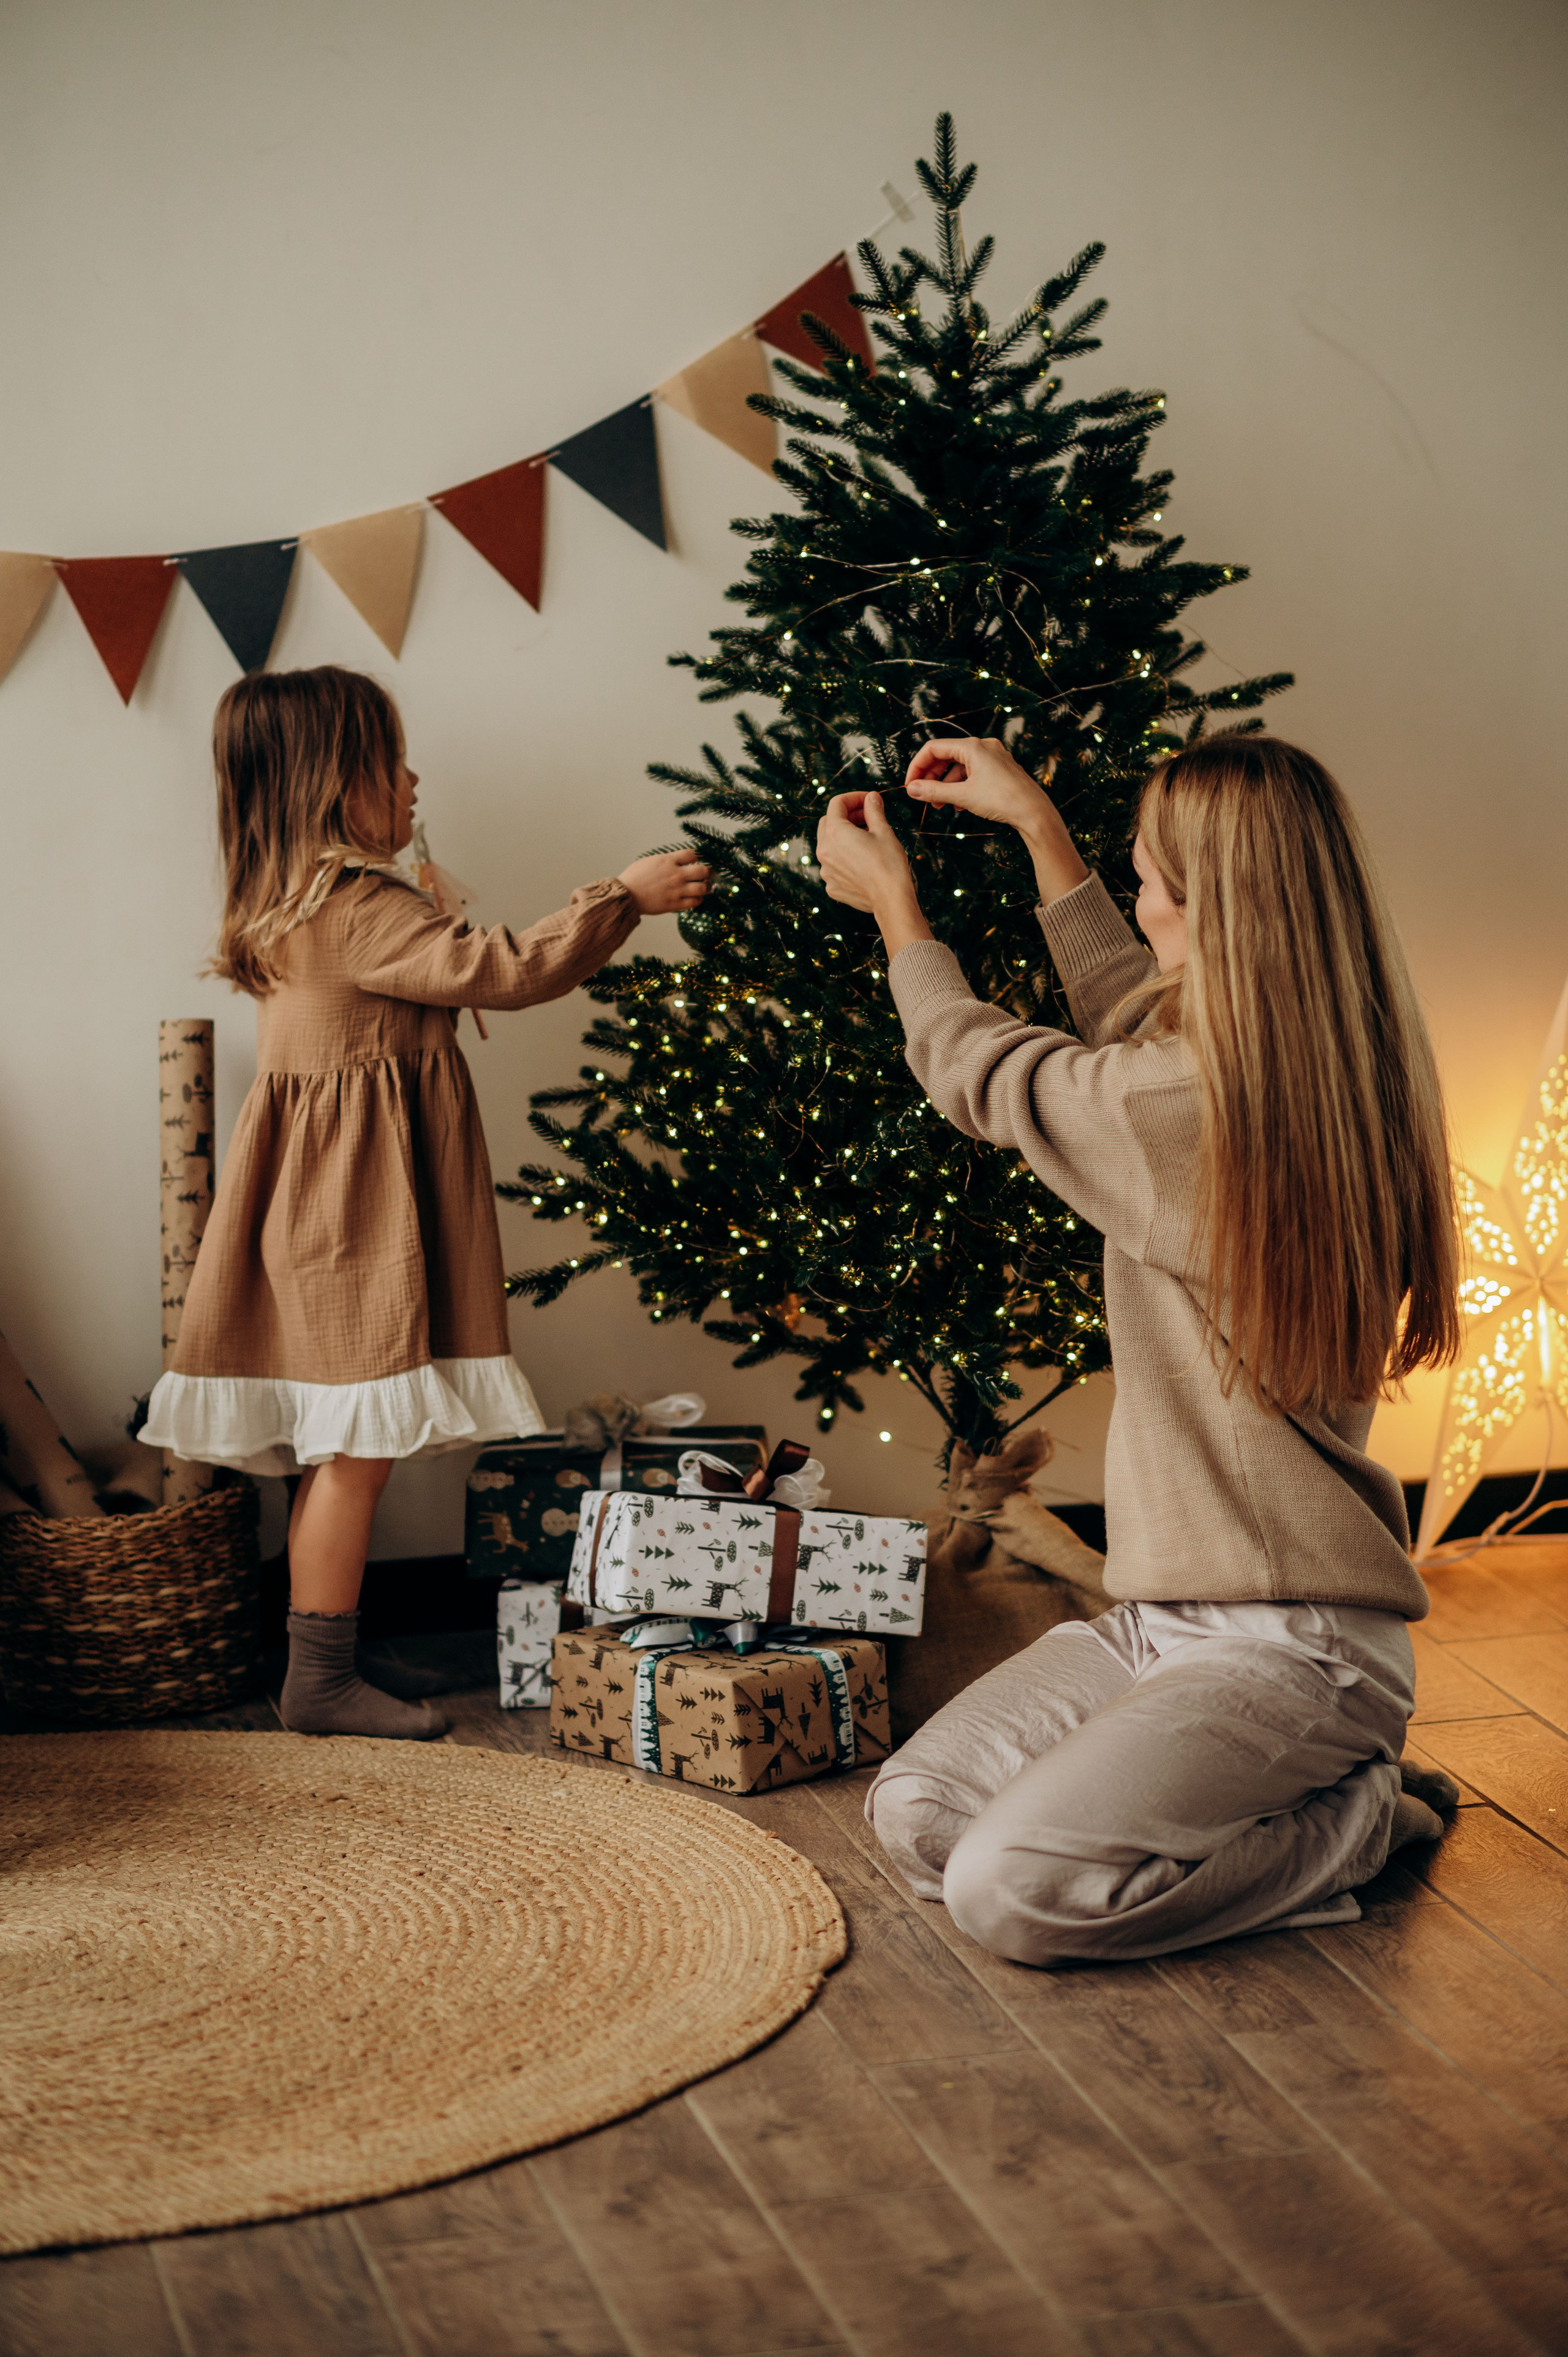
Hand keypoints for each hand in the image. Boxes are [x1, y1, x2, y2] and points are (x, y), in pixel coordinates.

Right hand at [619, 846, 710, 914]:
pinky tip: (696, 898)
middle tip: (708, 874)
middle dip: (708, 872)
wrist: (626, 895)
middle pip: (702, 870)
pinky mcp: (675, 904)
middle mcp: (675, 874)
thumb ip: (664, 860)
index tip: (695, 861)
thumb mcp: (649, 861)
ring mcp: (677, 890)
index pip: (691, 854)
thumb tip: (675, 860)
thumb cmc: (633, 877)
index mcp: (668, 861)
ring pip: (702, 888)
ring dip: (707, 887)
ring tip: (706, 887)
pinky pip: (695, 902)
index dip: (696, 857)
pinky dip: (698, 900)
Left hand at [816, 791, 915, 914]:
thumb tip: (871, 797)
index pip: (836, 803)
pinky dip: (845, 858)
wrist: (891, 899)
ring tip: (867, 839)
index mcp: (834, 833)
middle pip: (828, 823)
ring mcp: (826, 871)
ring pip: (829, 845)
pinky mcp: (831, 887)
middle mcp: (823, 851)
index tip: (869, 800)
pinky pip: (833, 866)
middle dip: (847, 816)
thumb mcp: (883, 831)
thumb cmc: (889, 863)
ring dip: (844, 837)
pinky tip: (863, 861)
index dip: (854, 797)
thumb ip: (873, 810)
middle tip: (868, 817)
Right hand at [905, 737, 1088, 903]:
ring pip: (960, 767)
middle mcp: (983, 746)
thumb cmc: (1001, 800)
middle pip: (946, 756)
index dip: (917, 766)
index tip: (910, 786)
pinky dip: (961, 786)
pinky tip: (959, 804)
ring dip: (945, 785)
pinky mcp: (1000, 769)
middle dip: (931, 777)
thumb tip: (911, 789)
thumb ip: (934, 791)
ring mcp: (994, 757)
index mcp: (972, 746)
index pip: (934, 748)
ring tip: (939, 805)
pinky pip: (973, 773)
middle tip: (922, 796)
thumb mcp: (963, 796)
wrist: (1034, 812)